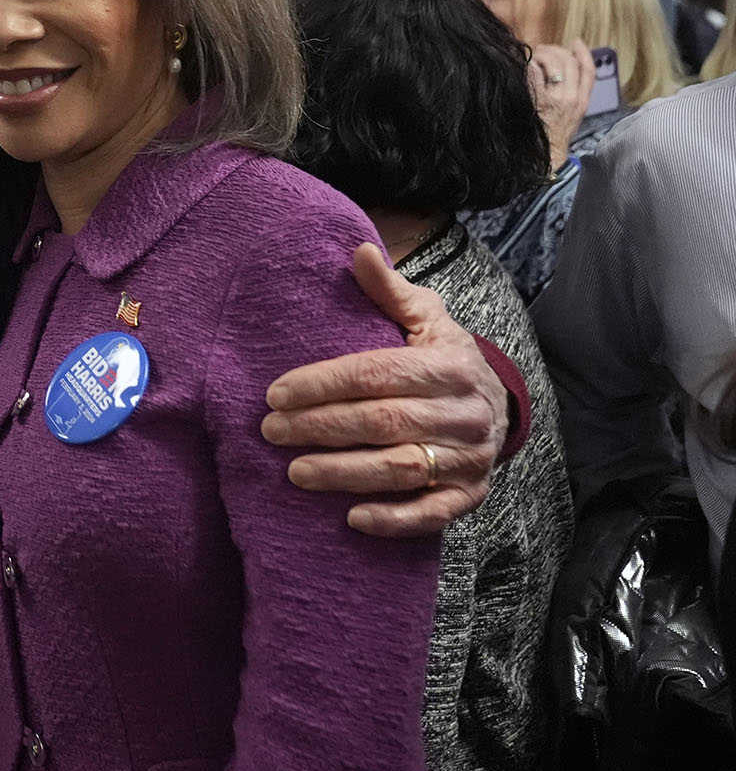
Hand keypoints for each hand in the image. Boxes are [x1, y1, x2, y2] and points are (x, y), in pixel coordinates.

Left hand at [261, 243, 506, 537]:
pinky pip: (432, 513)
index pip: (376, 374)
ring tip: (294, 472)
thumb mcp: (426, 318)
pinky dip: (393, 519)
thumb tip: (358, 251)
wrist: (500, 404)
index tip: (275, 393)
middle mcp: (463, 412)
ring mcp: (469, 457)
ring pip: (401, 468)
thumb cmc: (444, 357)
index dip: (323, 383)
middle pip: (382, 422)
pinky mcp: (469, 494)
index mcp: (448, 364)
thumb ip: (389, 291)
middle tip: (271, 431)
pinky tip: (351, 518)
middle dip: (321, 427)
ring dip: (344, 474)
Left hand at [527, 40, 594, 171]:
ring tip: (532, 56)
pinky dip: (529, 65)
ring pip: (554, 64)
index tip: (576, 42)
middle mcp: (573, 98)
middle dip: (555, 50)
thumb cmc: (553, 137)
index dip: (584, 53)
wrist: (545, 157)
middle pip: (569, 62)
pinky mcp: (539, 101)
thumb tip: (562, 75)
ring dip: (541, 54)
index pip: (589, 71)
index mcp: (583, 101)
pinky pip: (535, 73)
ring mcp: (556, 99)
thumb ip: (571, 97)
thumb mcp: (571, 117)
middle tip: (543, 49)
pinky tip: (523, 66)